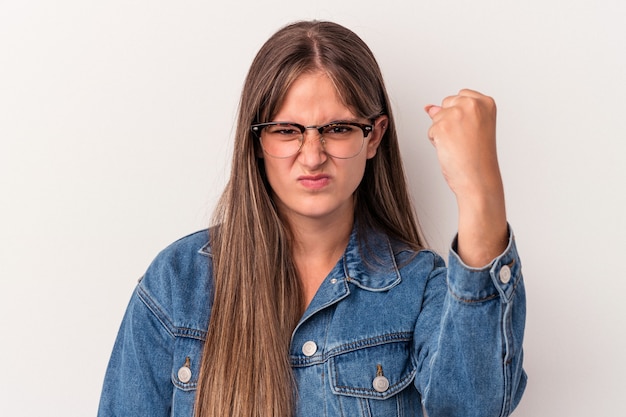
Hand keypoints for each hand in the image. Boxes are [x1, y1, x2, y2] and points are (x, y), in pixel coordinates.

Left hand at [425, 89, 507, 266]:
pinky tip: (451, 150)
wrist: (479, 180)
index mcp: (486, 102)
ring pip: (436, 117)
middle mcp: (472, 104)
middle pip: (447, 103)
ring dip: (442, 132)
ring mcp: (456, 114)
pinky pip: (430, 131)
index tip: (470, 130)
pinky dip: (436, 142)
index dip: (460, 115)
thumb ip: (453, 112)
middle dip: (449, 120)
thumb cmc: (479, 158)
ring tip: (459, 146)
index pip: (461, 95)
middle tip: (464, 140)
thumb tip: (430, 107)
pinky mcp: (442, 127)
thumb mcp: (472, 128)